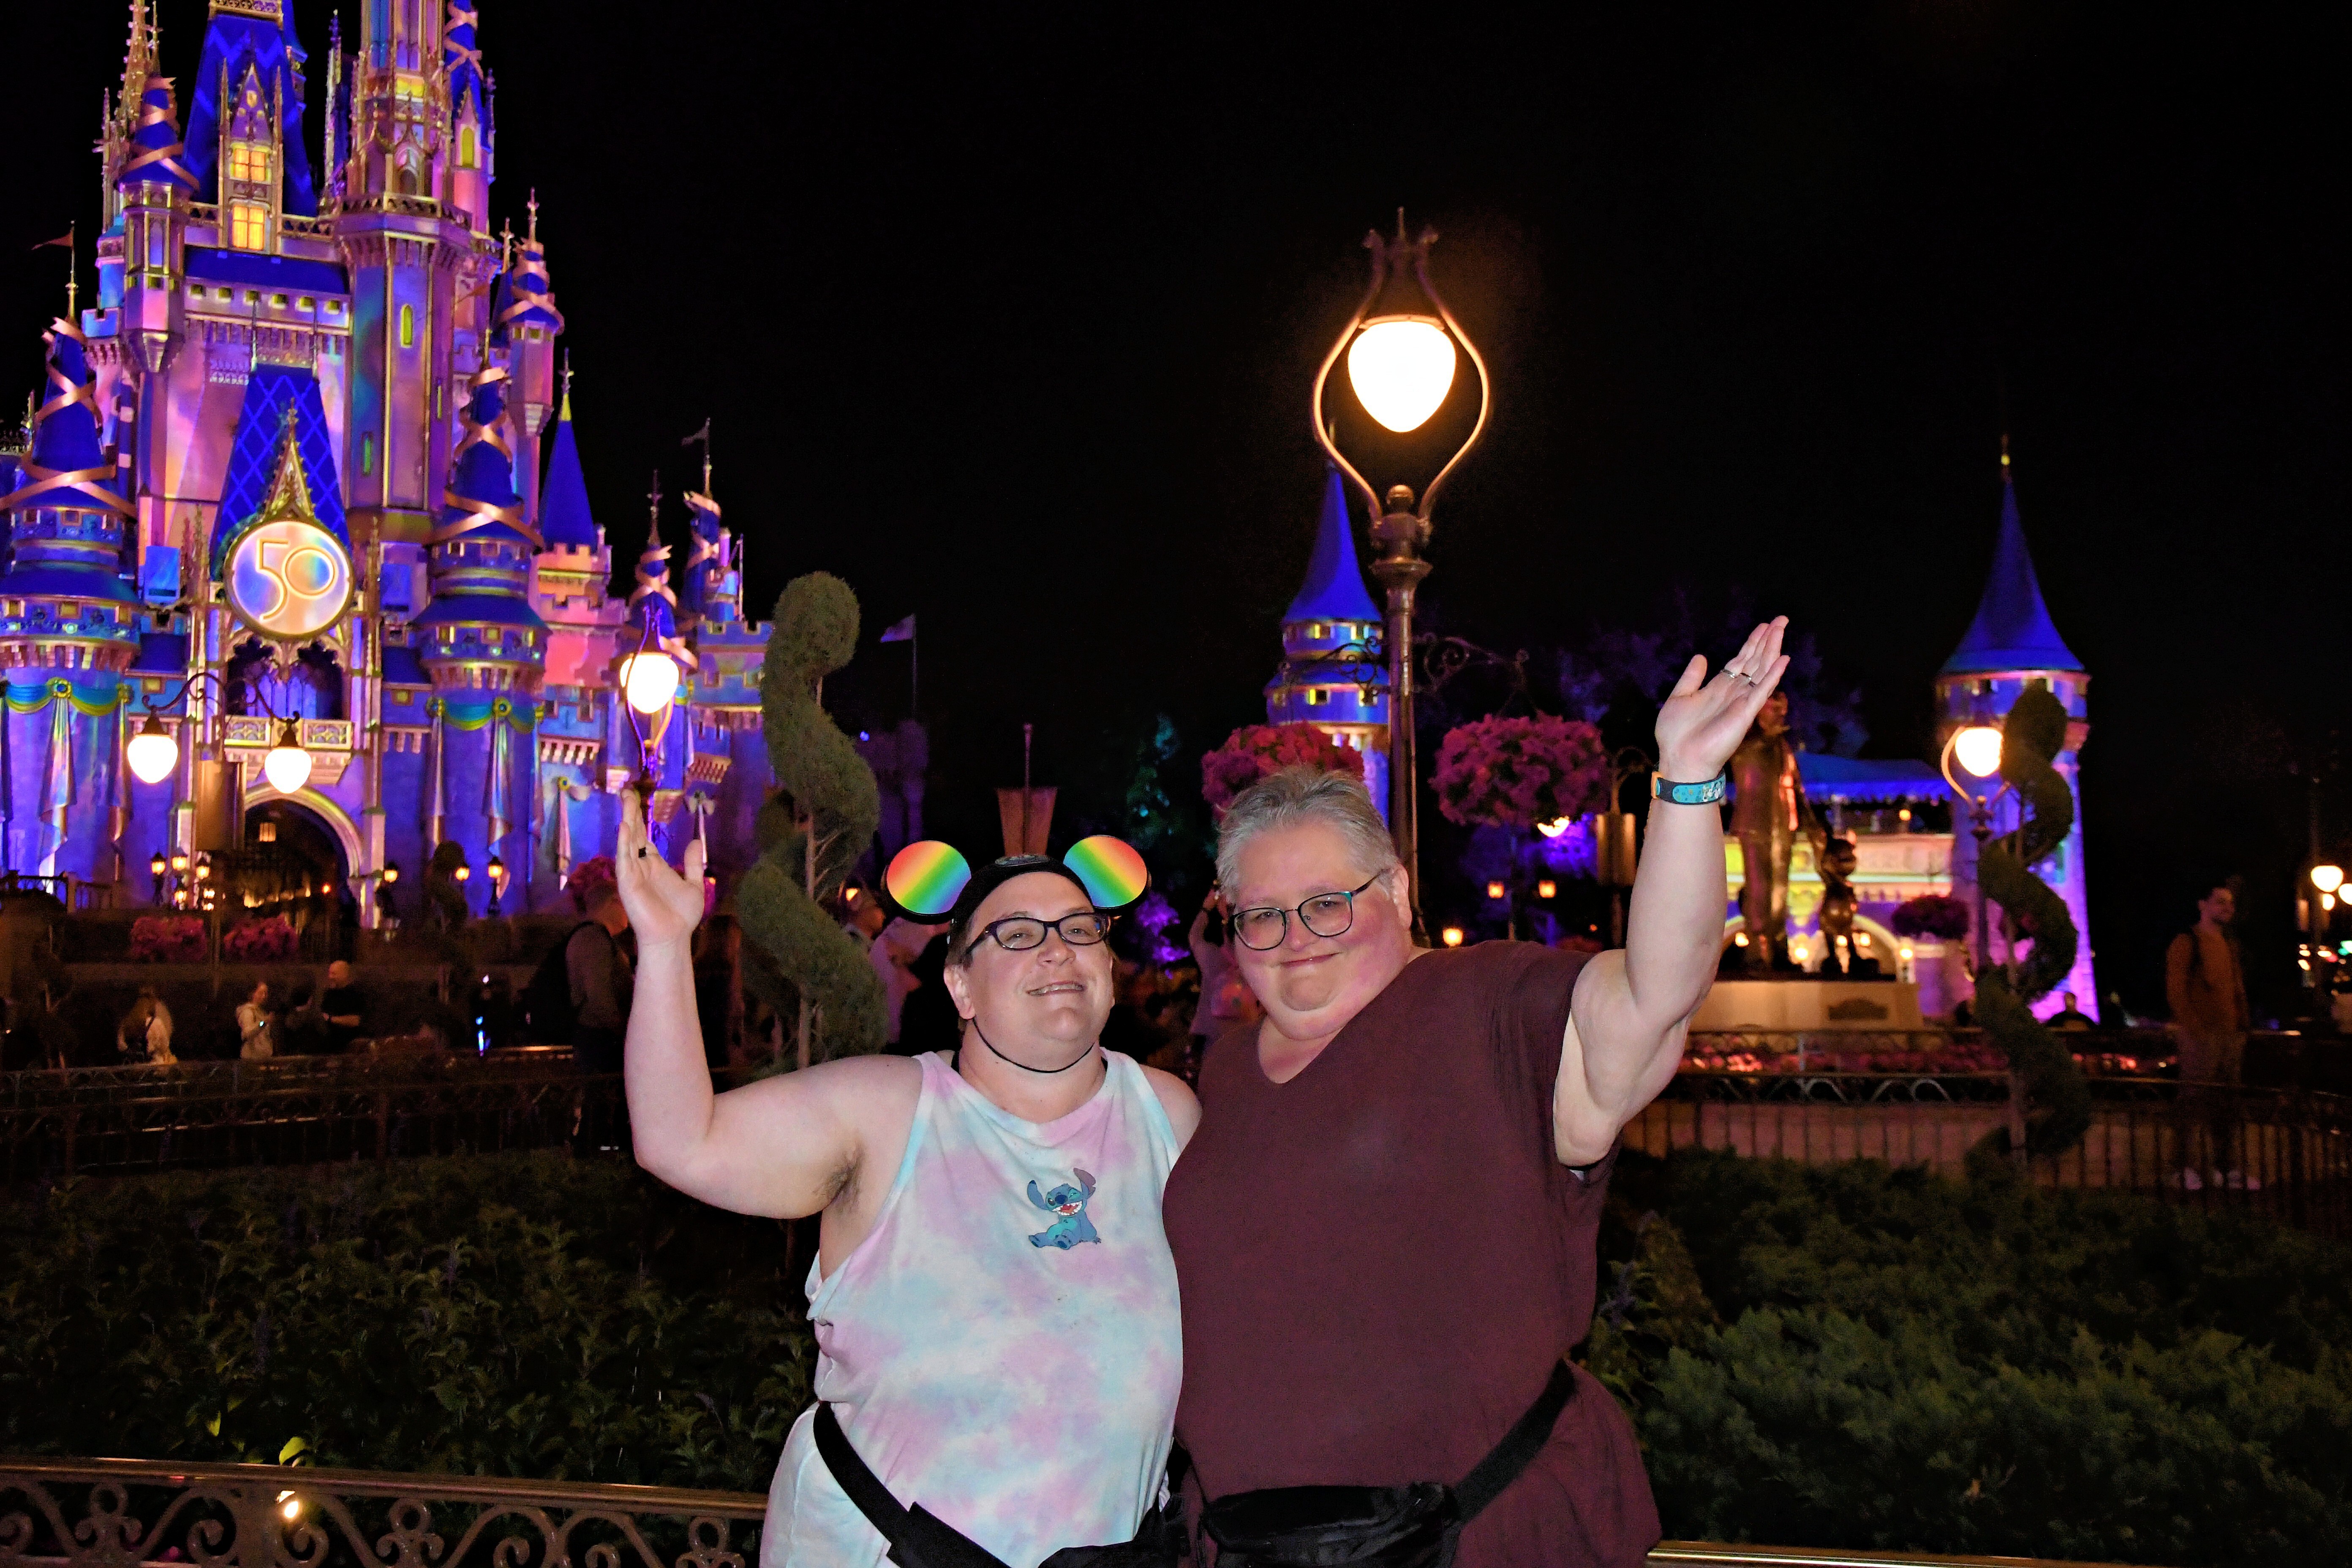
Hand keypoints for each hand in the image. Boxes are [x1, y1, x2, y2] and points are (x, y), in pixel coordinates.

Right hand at [617, 785, 706, 954]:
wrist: (674, 938)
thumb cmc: (681, 916)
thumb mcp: (694, 885)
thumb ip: (693, 864)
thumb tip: (696, 841)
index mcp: (654, 864)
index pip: (643, 835)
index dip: (638, 816)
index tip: (634, 797)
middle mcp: (640, 866)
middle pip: (633, 833)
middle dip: (630, 812)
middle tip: (626, 791)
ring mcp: (633, 874)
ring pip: (627, 843)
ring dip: (626, 822)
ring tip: (626, 801)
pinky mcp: (628, 885)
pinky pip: (624, 861)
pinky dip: (624, 845)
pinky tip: (625, 828)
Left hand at [1654, 616, 1790, 782]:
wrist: (1679, 759)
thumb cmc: (1676, 735)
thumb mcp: (1679, 698)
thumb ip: (1691, 678)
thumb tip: (1701, 656)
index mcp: (1719, 688)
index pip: (1740, 661)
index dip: (1752, 643)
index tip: (1763, 626)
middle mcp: (1734, 693)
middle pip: (1755, 661)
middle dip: (1767, 640)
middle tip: (1781, 619)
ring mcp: (1741, 702)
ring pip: (1761, 670)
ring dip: (1772, 649)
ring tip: (1781, 629)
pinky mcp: (1745, 713)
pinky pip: (1761, 691)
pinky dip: (1772, 675)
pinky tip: (1782, 660)